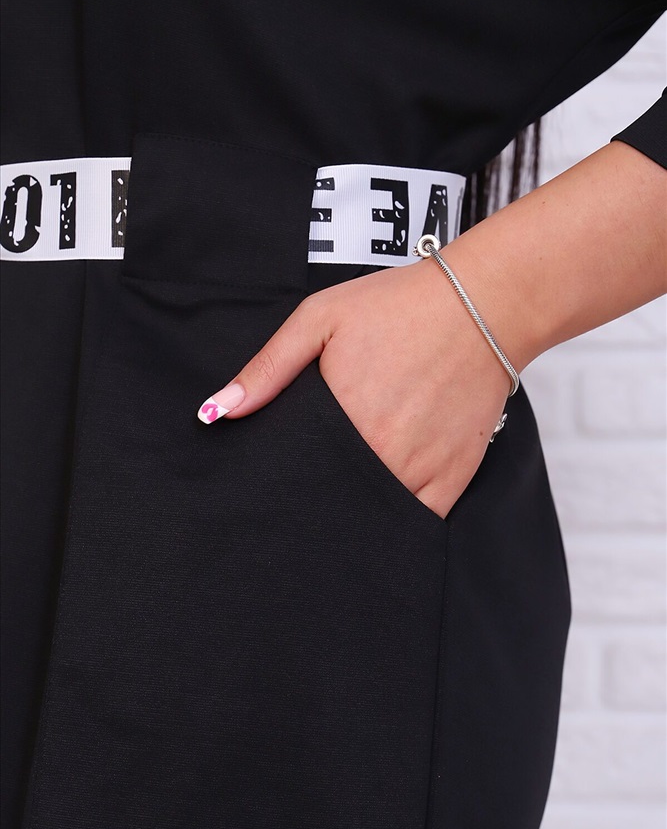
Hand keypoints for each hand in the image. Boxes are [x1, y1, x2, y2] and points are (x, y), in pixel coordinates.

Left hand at [197, 259, 512, 519]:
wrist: (484, 305)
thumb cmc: (399, 307)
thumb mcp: (320, 319)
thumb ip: (267, 368)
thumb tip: (218, 412)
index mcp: (341, 416)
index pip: (294, 473)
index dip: (278, 485)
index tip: (267, 489)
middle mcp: (379, 452)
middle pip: (330, 500)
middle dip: (311, 503)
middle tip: (297, 501)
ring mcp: (419, 470)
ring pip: (370, 515)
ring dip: (350, 516)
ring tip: (332, 510)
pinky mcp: (452, 478)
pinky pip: (416, 521)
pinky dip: (394, 522)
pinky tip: (376, 517)